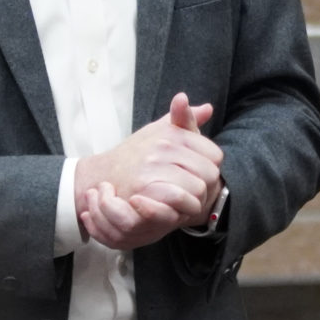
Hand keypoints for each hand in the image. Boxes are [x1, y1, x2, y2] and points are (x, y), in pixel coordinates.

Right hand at [74, 94, 221, 250]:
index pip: (215, 155)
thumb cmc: (137, 155)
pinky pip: (180, 199)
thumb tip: (208, 108)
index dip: (209, 168)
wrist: (104, 174)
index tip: (195, 175)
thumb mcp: (160, 131)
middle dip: (205, 187)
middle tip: (189, 192)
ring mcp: (153, 165)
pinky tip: (175, 210)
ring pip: (198, 190)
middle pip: (210, 174)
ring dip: (194, 202)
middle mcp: (163, 146)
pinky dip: (182, 210)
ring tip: (181, 202)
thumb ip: (185, 120)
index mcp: (172, 133)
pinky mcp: (144, 187)